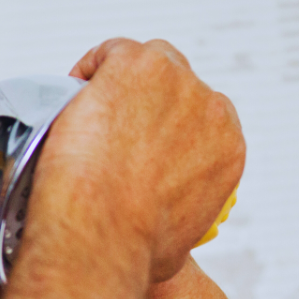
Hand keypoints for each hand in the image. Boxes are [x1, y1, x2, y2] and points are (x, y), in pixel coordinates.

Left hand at [33, 38, 244, 282]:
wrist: (101, 231)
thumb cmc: (131, 245)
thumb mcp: (177, 241)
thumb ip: (179, 217)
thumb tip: (162, 228)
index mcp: (226, 149)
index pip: (196, 119)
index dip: (162, 125)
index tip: (134, 140)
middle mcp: (210, 111)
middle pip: (174, 87)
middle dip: (142, 104)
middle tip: (105, 128)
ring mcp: (176, 82)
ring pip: (144, 64)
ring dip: (116, 83)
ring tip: (85, 113)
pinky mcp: (138, 64)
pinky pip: (111, 53)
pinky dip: (90, 69)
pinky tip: (72, 95)